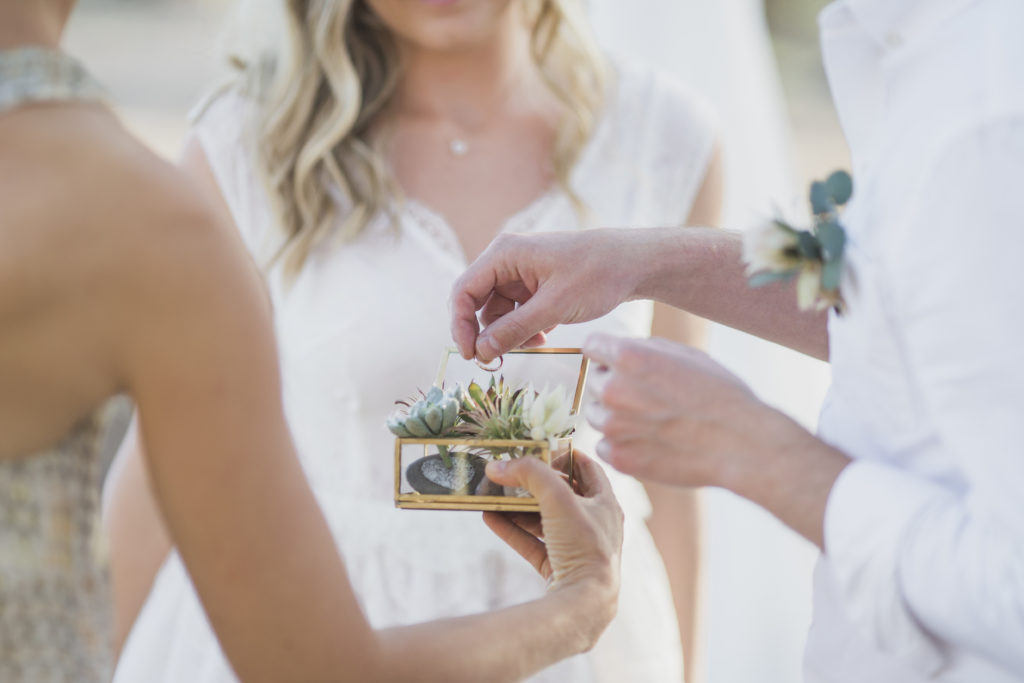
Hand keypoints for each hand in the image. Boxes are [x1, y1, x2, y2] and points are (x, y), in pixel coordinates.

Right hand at [450, 230, 644, 361]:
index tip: (469, 355)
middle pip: (478, 303)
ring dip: (510, 334)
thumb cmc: (596, 275)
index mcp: (504, 254)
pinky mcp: (534, 286)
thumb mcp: (554, 307)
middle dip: (488, 333)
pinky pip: (516, 313)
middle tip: (497, 360)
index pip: (464, 291)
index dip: (460, 325)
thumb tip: (481, 352)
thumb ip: (514, 329)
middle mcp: (507, 261)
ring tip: (537, 342)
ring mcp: (520, 273)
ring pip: (498, 313)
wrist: (633, 264)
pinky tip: (544, 335)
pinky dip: (525, 329)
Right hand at [482, 451, 622, 636]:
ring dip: (518, 507)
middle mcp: (595, 524)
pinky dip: (512, 530)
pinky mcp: (559, 568)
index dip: (566, 454)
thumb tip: (498, 465)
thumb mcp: (557, 498)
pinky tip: (490, 518)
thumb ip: (529, 474)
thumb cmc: (583, 545)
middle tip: (510, 471)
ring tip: (494, 494)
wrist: (585, 602)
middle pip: (561, 495)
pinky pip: (532, 544)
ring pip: (544, 520)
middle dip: (533, 483)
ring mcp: (577, 548)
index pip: (588, 468)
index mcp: (606, 503)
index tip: (540, 447)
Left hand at [582, 333, 775, 488]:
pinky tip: (651, 442)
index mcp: (628, 356)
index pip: (591, 345)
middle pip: (594, 380)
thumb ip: (645, 349)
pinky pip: (604, 445)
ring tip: (653, 420)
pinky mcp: (619, 458)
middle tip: (649, 395)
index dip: (606, 353)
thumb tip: (618, 350)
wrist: (742, 444)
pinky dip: (621, 444)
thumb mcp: (685, 354)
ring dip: (616, 416)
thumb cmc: (720, 394)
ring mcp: (613, 427)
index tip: (620, 363)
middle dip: (614, 384)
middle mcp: (613, 389)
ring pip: (597, 414)